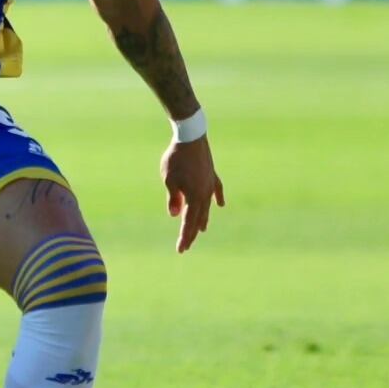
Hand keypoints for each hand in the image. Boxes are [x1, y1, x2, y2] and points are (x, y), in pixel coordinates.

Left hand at [161, 137, 224, 253]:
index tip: (181, 250)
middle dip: (191, 232)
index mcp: (194, 197)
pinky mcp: (211, 174)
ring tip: (201, 230)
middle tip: (186, 245)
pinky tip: (220, 205)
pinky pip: (216, 190)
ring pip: (207, 206)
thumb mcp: (169, 179)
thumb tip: (174, 214)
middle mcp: (205, 194)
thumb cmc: (176, 158)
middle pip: (198, 218)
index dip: (184, 236)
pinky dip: (217, 198)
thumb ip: (173, 197)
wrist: (191, 137)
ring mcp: (210, 184)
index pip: (188, 222)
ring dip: (203, 218)